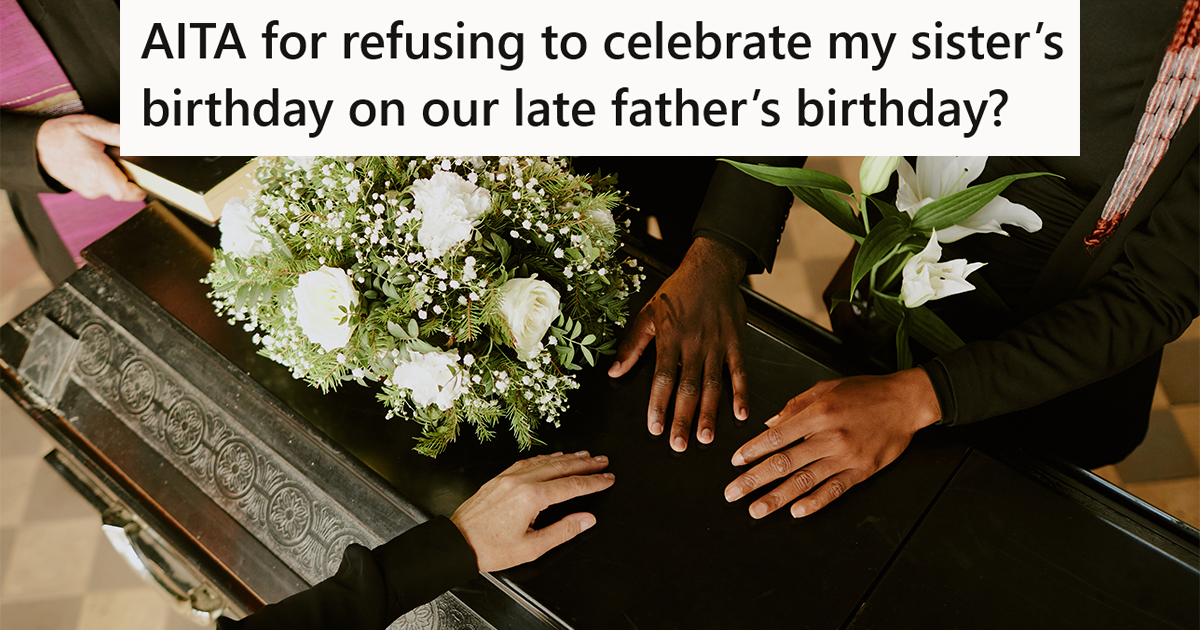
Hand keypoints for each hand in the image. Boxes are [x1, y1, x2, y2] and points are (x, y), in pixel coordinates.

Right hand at [35, 114, 143, 200]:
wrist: (38, 146)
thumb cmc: (62, 135)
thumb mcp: (91, 126)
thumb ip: (117, 133)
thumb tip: (139, 136)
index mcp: (96, 170)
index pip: (126, 192)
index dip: (139, 188)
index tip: (143, 177)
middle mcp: (93, 185)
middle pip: (123, 190)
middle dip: (128, 175)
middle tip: (119, 159)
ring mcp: (88, 190)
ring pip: (114, 189)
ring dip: (116, 175)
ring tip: (105, 158)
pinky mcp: (86, 191)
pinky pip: (104, 187)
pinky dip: (107, 177)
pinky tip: (98, 164)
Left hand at [450, 451, 613, 571]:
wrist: (456, 543)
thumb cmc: (490, 548)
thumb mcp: (532, 547)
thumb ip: (563, 531)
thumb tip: (586, 519)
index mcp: (531, 498)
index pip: (572, 485)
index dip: (593, 482)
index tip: (608, 478)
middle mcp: (520, 482)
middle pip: (561, 467)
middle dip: (585, 463)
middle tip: (603, 461)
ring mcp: (508, 477)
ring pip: (544, 461)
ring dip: (567, 457)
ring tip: (584, 455)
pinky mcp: (499, 478)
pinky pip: (527, 462)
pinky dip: (545, 458)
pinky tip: (551, 458)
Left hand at [608, 237, 748, 451]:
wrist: (711, 268)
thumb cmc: (677, 292)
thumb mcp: (648, 315)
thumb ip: (632, 346)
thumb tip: (614, 371)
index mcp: (670, 339)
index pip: (663, 378)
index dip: (659, 404)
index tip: (655, 428)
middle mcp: (694, 345)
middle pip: (688, 388)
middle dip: (683, 418)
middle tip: (679, 445)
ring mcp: (718, 345)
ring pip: (713, 384)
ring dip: (709, 412)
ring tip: (705, 437)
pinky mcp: (736, 342)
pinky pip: (739, 371)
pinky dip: (741, 393)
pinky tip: (741, 414)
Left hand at [724, 369, 939, 518]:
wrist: (907, 402)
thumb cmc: (866, 391)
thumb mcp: (826, 387)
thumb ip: (795, 405)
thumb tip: (769, 424)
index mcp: (818, 413)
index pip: (777, 436)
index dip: (753, 450)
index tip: (735, 461)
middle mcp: (829, 436)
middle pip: (784, 463)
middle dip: (754, 480)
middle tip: (732, 493)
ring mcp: (846, 456)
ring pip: (805, 481)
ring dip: (777, 498)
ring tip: (756, 510)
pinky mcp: (862, 471)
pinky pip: (835, 490)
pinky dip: (815, 502)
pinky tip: (797, 512)